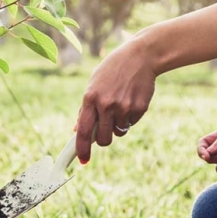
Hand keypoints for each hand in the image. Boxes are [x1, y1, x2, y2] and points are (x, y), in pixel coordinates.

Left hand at [75, 40, 156, 162]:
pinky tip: (130, 100)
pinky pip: (131, 124)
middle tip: (104, 131)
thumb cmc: (112, 71)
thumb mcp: (94, 85)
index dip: (81, 149)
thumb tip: (76, 130)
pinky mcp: (139, 108)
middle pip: (103, 139)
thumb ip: (85, 108)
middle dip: (103, 140)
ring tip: (119, 105)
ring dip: (117, 126)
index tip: (82, 161)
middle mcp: (106, 104)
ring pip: (118, 133)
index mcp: (90, 98)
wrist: (140, 56)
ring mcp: (124, 107)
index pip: (83, 131)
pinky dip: (129, 118)